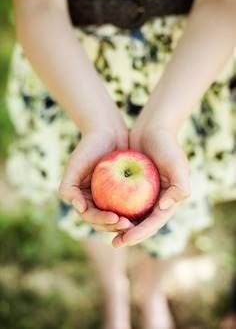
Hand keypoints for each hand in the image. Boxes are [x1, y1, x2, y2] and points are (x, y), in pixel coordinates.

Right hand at [59, 127, 133, 231]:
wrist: (107, 131)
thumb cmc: (88, 147)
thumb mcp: (74, 164)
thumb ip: (68, 187)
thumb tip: (78, 209)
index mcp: (82, 199)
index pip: (90, 217)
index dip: (101, 221)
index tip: (115, 218)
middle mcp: (95, 201)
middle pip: (104, 221)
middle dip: (115, 226)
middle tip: (128, 225)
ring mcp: (109, 197)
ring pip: (118, 216)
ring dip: (126, 223)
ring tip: (137, 223)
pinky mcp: (124, 191)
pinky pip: (130, 204)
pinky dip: (135, 209)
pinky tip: (145, 211)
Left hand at [112, 123, 189, 246]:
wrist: (153, 127)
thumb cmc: (166, 144)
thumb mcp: (177, 163)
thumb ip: (180, 186)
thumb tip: (164, 207)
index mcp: (169, 199)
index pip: (155, 222)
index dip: (141, 233)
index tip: (125, 239)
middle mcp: (158, 199)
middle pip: (143, 223)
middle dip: (130, 235)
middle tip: (115, 243)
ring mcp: (145, 193)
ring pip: (132, 215)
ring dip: (120, 225)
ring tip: (106, 231)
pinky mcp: (133, 185)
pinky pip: (123, 200)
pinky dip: (114, 208)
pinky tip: (102, 213)